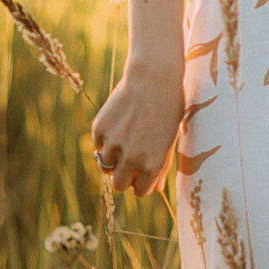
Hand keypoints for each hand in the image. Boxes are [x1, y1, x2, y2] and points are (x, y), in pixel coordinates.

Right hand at [88, 63, 183, 193]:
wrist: (153, 76)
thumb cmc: (169, 108)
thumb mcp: (171, 139)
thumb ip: (162, 166)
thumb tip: (156, 189)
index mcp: (152, 164)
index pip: (140, 191)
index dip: (143, 181)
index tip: (145, 170)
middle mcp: (130, 158)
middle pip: (119, 185)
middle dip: (125, 176)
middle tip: (132, 159)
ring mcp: (112, 144)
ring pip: (105, 166)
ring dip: (114, 157)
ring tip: (127, 137)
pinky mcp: (99, 129)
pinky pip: (98, 145)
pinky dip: (106, 139)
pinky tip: (119, 122)